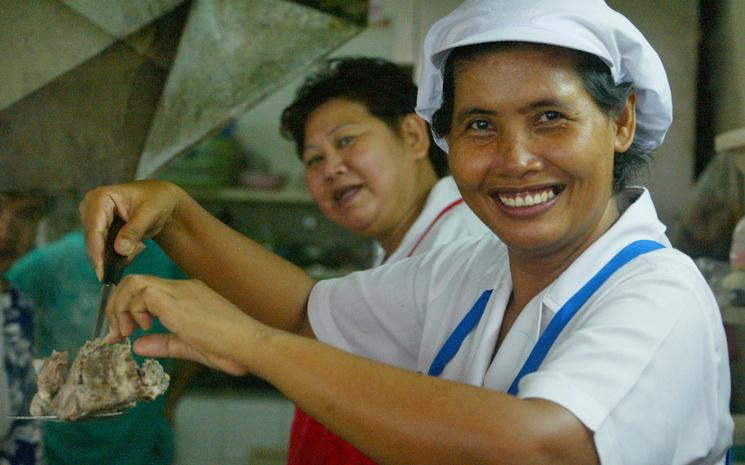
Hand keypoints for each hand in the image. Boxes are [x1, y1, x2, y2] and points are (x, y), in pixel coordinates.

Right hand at [79, 180, 184, 280]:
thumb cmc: (157, 200)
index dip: (97, 252)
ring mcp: (93, 218)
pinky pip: (105, 248)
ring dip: (119, 253)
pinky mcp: (99, 228)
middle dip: (111, 254)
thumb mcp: (150, 214)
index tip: (102, 272)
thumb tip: (120, 250)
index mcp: (101, 197)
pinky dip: (122, 251)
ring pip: (99, 247)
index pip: (94, 229)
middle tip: (135, 253)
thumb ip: (134, 232)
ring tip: (140, 244)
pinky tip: (138, 244)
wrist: (161, 198)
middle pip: (93, 240)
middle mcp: (91, 206)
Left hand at [106, 274, 260, 375]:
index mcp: (189, 295)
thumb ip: (164, 344)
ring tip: (125, 332)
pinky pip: (142, 294)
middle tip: (118, 333)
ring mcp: (181, 291)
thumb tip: (138, 346)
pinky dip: (132, 311)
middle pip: (136, 281)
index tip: (123, 333)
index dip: (128, 308)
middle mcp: (184, 288)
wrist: (250, 343)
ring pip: (134, 282)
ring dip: (121, 307)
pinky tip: (141, 329)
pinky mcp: (177, 301)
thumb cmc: (231, 348)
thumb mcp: (190, 346)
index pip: (149, 289)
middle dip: (118, 305)